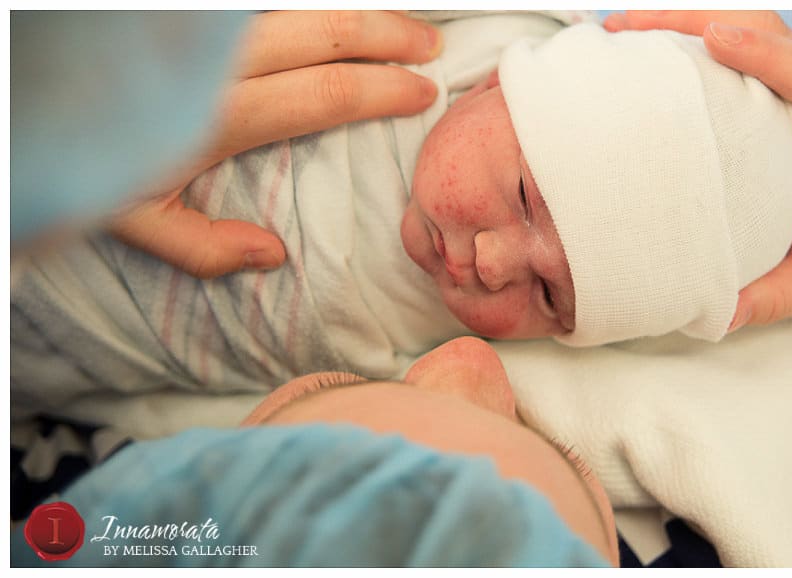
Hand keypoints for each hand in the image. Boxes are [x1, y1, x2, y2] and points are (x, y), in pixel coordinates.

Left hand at [111, 10, 442, 278]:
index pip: (324, 93)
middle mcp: (220, 58)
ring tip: (402, 22)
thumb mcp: (140, 222)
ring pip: (300, 5)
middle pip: (325, 32)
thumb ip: (208, 248)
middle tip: (429, 48)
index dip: (381, 90)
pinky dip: (309, 7)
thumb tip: (274, 255)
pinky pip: (267, 4)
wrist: (35, 106)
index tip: (421, 94)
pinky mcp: (196, 17)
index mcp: (220, 115)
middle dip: (387, 36)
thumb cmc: (84, 161)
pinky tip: (336, 13)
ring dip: (357, 11)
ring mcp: (207, 27)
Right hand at [604, 11, 791, 329]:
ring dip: (687, 22)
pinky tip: (652, 56)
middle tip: (625, 27)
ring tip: (624, 33)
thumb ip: (777, 294)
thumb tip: (718, 313)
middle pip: (765, 29)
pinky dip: (693, 42)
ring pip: (749, 28)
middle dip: (693, 18)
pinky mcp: (777, 95)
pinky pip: (738, 52)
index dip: (762, 52)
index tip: (712, 38)